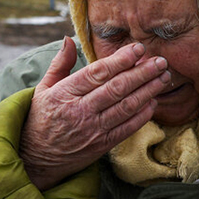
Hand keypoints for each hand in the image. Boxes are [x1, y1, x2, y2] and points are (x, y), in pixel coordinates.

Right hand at [19, 37, 170, 189]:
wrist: (34, 159)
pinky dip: (143, 115)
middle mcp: (80, 111)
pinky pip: (127, 128)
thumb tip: (69, 39)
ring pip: (126, 107)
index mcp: (65, 93)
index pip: (97, 73)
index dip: (120, 59)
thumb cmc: (39, 119)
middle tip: (160, 61)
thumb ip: (60, 64)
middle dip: (142, 73)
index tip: (138, 48)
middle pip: (117, 88)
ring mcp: (92, 130)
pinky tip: (154, 102)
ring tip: (164, 78)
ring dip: (148, 91)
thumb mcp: (43, 89)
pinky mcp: (101, 146)